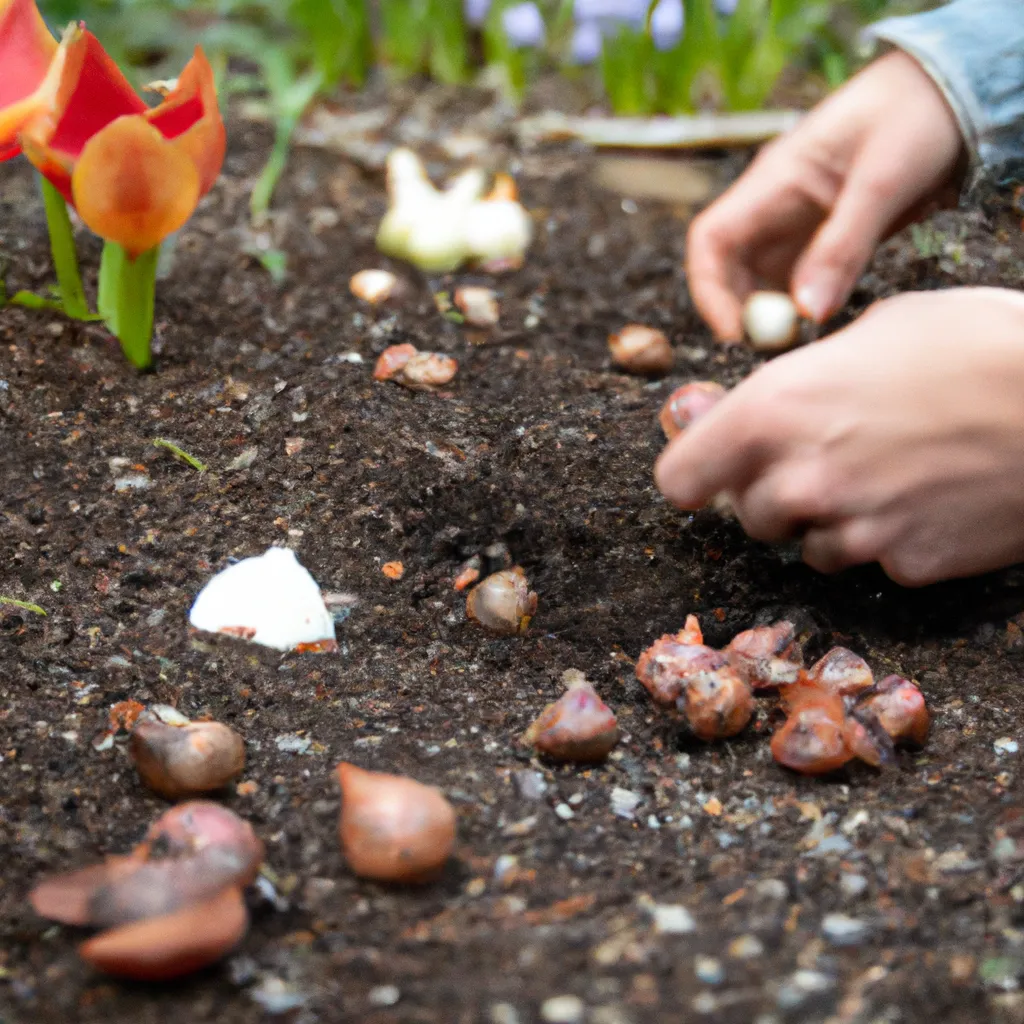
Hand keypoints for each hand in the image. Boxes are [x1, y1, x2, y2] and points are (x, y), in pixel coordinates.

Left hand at [654, 289, 1023, 585]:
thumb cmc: (977, 342)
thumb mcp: (871, 332)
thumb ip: (791, 384)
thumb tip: (734, 407)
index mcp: (774, 411)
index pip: (679, 478)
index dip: (696, 474)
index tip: (713, 472)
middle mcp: (800, 479)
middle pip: (747, 516)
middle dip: (774, 493)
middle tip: (827, 458)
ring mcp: (853, 530)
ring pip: (806, 545)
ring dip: (829, 520)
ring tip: (890, 472)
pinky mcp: (906, 565)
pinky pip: (871, 560)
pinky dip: (889, 538)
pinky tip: (931, 497)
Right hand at [686, 51, 964, 341]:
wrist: (953, 89)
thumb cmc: (916, 113)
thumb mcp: (884, 179)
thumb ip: (844, 246)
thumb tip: (807, 312)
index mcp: (773, 180)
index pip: (710, 240)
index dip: (710, 291)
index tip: (736, 333)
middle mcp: (774, 204)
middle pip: (728, 269)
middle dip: (740, 312)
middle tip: (776, 349)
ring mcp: (798, 223)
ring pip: (762, 281)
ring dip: (772, 315)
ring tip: (802, 342)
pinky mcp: (824, 238)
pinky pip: (799, 282)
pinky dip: (802, 307)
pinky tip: (824, 323)